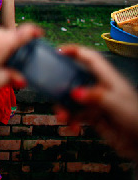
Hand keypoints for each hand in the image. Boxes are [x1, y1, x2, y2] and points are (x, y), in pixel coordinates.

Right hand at [59, 45, 137, 161]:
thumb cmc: (137, 119)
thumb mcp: (117, 105)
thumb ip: (96, 96)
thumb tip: (74, 93)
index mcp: (109, 79)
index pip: (90, 59)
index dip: (75, 52)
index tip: (58, 51)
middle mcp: (101, 89)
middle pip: (75, 79)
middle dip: (61, 86)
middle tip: (51, 92)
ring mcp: (96, 103)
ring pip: (72, 100)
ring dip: (64, 108)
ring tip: (63, 117)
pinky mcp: (94, 118)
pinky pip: (76, 115)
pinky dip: (71, 120)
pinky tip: (74, 127)